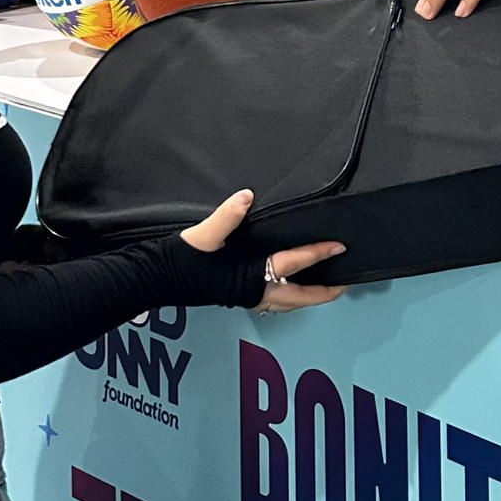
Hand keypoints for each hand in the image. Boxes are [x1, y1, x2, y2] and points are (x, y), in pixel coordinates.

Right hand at [182, 189, 344, 310]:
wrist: (157, 280)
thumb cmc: (183, 259)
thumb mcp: (204, 235)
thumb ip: (227, 216)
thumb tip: (247, 196)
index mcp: (252, 275)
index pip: (294, 263)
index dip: (318, 253)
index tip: (339, 247)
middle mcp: (255, 291)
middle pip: (299, 296)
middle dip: (323, 292)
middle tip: (343, 284)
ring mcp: (247, 299)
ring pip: (287, 304)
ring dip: (307, 298)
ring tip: (323, 289)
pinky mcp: (238, 299)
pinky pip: (274, 304)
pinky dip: (289, 298)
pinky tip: (288, 288)